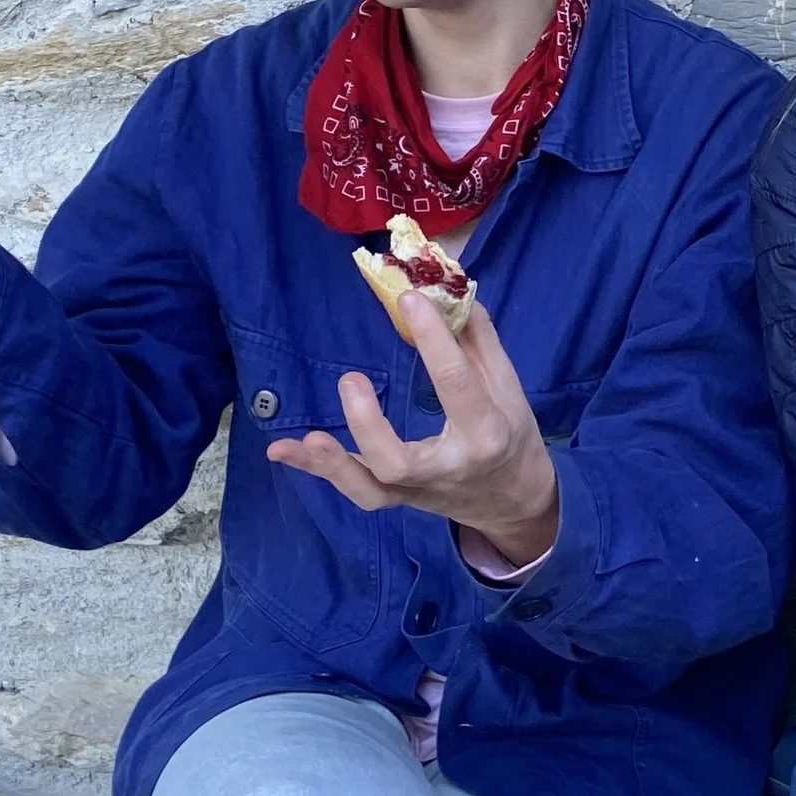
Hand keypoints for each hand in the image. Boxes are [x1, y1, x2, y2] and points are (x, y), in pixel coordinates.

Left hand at [269, 293, 560, 567]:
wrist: (514, 503)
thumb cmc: (511, 436)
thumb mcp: (509, 389)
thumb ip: (479, 341)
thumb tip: (449, 292)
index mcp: (484, 432)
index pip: (456, 385)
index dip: (433, 339)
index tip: (409, 298)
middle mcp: (448, 467)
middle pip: (399, 462)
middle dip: (368, 426)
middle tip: (350, 380)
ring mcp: (417, 489)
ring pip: (371, 490)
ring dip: (335, 466)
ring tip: (309, 439)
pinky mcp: (397, 497)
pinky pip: (355, 489)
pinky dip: (317, 471)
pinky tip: (281, 450)